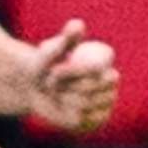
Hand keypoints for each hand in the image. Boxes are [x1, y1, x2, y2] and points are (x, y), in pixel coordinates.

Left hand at [19, 18, 117, 134]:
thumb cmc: (44, 64)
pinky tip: (60, 107)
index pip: (97, 68)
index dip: (75, 71)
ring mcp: (106, 104)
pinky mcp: (97, 122)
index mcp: (105, 61)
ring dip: (64, 98)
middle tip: (51, 84)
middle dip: (67, 85)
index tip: (54, 70)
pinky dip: (66, 114)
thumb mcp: (50, 51)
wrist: (36, 88)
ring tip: (56, 94)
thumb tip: (78, 25)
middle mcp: (110, 83)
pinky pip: (83, 120)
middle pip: (92, 87)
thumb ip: (65, 39)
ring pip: (86, 103)